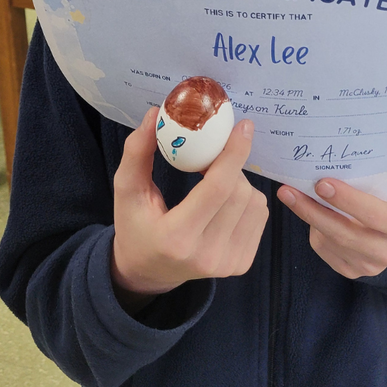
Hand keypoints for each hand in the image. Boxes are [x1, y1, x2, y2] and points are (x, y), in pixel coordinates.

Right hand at [111, 108, 268, 302]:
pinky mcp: (242, 265)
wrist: (148, 272)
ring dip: (240, 182)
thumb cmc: (135, 226)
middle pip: (239, 192)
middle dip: (231, 166)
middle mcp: (207, 256)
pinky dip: (247, 199)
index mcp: (176, 238)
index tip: (243, 126)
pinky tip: (225, 202)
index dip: (234, 154)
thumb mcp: (126, 190)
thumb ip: (137, 152)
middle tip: (211, 159)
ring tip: (215, 184)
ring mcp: (228, 265)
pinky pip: (260, 216)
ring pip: (255, 202)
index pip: (217, 188)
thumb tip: (155, 114)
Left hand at [276, 179, 386, 279]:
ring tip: (291, 195)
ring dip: (308, 217)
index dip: (348, 200)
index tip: (322, 184)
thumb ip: (365, 185)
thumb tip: (325, 170)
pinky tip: (307, 211)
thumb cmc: (383, 199)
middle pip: (347, 234)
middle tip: (291, 191)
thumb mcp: (384, 191)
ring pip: (330, 241)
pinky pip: (324, 249)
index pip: (376, 215)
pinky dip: (313, 228)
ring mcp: (370, 266)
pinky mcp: (351, 272)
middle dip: (315, 211)